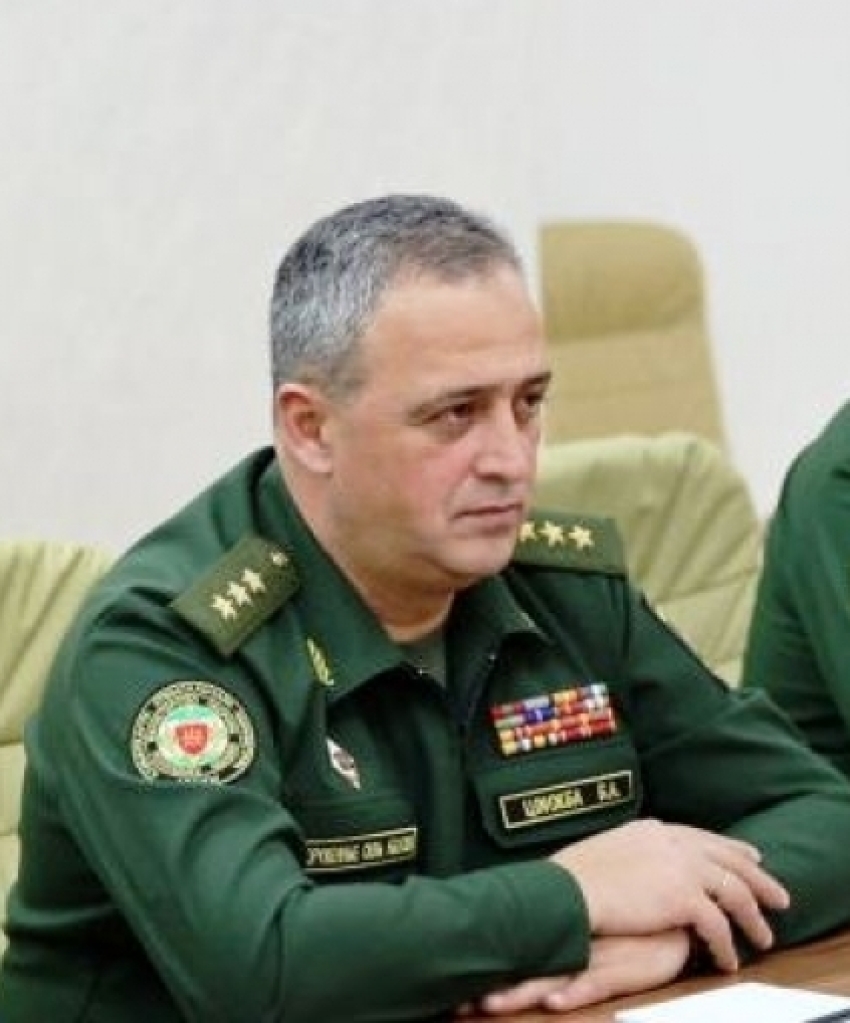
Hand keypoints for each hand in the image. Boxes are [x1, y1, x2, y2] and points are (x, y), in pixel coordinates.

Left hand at [456, 931, 689, 1015]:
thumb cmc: (635, 922)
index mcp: (564, 932)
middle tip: (459, 1004)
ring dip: (522, 993)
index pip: (519, 949)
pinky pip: (594, 984)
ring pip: (551, 979)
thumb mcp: (597, 926)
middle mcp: (573, 944)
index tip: (457, 985)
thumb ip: (569, 932)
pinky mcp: (622, 970)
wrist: (680, 911)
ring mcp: (595, 959)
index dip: (489, 966)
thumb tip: (532, 936)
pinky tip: (555, 1002)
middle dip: (494, 988)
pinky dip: (573, 993)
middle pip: (527, 968)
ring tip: (490, 1004)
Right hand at [549, 819, 789, 970]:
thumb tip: (641, 866)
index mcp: (653, 829)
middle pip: (728, 858)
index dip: (730, 849)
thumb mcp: (608, 851)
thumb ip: (635, 855)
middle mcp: (672, 842)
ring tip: (764, 937)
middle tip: (779, 896)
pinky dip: (726, 945)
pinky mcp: (683, 896)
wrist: (566, 889)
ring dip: (752, 917)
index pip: (703, 837)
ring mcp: (680, 866)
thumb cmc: (573, 878)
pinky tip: (728, 960)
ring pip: (734, 891)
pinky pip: (718, 925)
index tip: (750, 856)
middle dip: (758, 878)